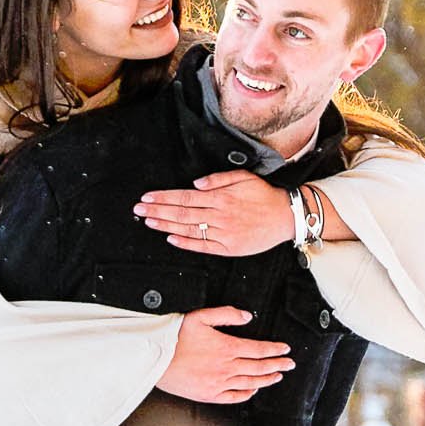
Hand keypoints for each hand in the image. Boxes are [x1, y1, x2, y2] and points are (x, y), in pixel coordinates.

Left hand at [134, 170, 291, 255]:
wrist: (286, 217)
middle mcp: (219, 215)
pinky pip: (203, 246)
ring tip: (149, 222)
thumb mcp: (244, 177)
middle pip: (182, 213)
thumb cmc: (264, 195)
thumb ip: (218, 179)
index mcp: (220, 197)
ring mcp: (223, 233)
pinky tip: (170, 238)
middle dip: (158, 211)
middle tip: (139, 209)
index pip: (184, 197)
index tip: (147, 197)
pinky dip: (185, 243)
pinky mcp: (228, 248)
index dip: (164, 198)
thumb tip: (196, 183)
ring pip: (188, 229)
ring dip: (166, 225)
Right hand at [157, 307, 292, 403]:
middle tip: (289, 364)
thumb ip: (226, 314)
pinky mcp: (209, 394)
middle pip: (259, 367)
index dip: (275, 350)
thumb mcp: (200, 316)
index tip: (285, 350)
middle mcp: (226, 367)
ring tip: (277, 376)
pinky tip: (253, 390)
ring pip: (250, 382)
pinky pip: (234, 396)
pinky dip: (247, 393)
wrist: (155, 358)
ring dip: (267, 379)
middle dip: (277, 365)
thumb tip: (247, 316)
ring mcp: (219, 383)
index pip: (259, 349)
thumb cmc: (175, 337)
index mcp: (227, 347)